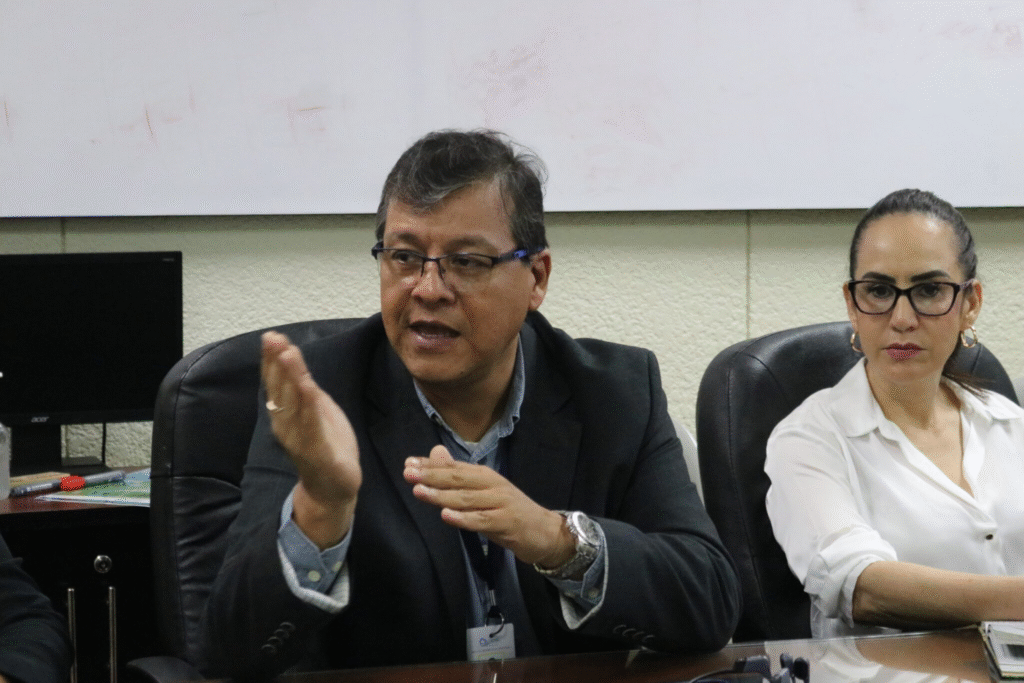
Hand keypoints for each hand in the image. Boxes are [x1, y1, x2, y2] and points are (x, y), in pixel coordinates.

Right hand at [262, 331, 360, 547]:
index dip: (273, 360)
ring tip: (287, 353)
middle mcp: (286, 425)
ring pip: (292, 403)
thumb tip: (294, 360)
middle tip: (273, 338)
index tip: (273, 336)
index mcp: (286, 414)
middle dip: (277, 362)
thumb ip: (305, 388)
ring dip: (289, 377)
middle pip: (279, 388)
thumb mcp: (317, 410)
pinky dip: (308, 406)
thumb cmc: (325, 445)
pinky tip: (308, 387)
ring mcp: (299, 438)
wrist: (333, 488)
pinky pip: (311, 425)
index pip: (276, 382)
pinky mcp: (316, 451)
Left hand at [403, 445, 574, 566]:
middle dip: (432, 476)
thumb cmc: (509, 510)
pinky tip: (446, 516)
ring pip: (466, 499)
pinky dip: (463, 518)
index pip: (454, 467)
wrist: (544, 531)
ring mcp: (500, 504)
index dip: (431, 465)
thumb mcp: (484, 490)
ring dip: (441, 495)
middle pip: (458, 479)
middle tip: (408, 473)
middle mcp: (493, 485)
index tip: (408, 463)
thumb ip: (459, 474)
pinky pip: (481, 521)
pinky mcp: (506, 523)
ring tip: (420, 491)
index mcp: (485, 475)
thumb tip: (435, 453)